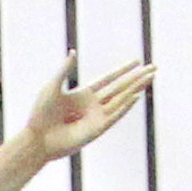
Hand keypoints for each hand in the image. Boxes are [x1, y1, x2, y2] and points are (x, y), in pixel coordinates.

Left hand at [18, 55, 156, 162]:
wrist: (38, 138)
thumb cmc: (41, 114)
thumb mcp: (53, 86)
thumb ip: (65, 70)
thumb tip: (73, 52)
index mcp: (83, 94)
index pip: (109, 79)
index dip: (122, 70)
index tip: (136, 61)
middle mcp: (93, 105)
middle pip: (120, 88)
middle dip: (137, 78)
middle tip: (154, 68)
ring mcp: (96, 117)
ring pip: (121, 99)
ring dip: (136, 88)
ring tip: (150, 78)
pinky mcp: (97, 129)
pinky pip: (114, 115)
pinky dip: (125, 106)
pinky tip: (136, 96)